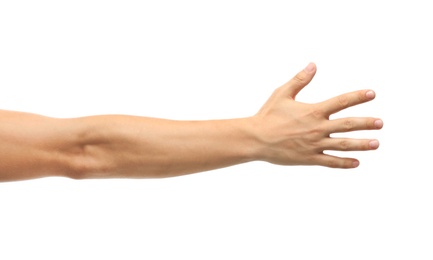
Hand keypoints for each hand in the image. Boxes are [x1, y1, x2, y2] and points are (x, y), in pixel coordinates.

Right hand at [252, 63, 382, 167]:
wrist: (255, 139)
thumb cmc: (267, 115)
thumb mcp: (282, 93)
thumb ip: (300, 80)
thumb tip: (314, 65)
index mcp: (313, 111)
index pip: (341, 102)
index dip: (358, 97)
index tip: (372, 94)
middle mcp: (317, 128)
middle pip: (348, 125)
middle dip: (366, 123)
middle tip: (380, 123)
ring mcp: (314, 145)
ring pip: (343, 145)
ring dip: (361, 144)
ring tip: (375, 143)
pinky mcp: (309, 158)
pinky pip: (330, 162)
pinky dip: (344, 163)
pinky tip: (356, 163)